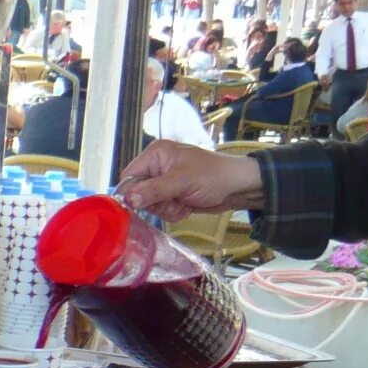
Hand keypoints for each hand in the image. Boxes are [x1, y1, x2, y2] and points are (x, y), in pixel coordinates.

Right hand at [116, 141, 263, 221]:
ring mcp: (164, 182)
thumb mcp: (182, 182)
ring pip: (149, 204)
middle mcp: (156, 167)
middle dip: (155, 202)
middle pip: (137, 193)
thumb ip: (153, 190)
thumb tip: (128, 199)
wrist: (239, 187)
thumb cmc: (213, 176)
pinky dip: (173, 212)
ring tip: (184, 203)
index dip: (132, 192)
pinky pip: (161, 210)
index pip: (129, 176)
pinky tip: (187, 206)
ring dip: (166, 209)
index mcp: (155, 155)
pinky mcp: (172, 195)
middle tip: (173, 201)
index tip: (144, 203)